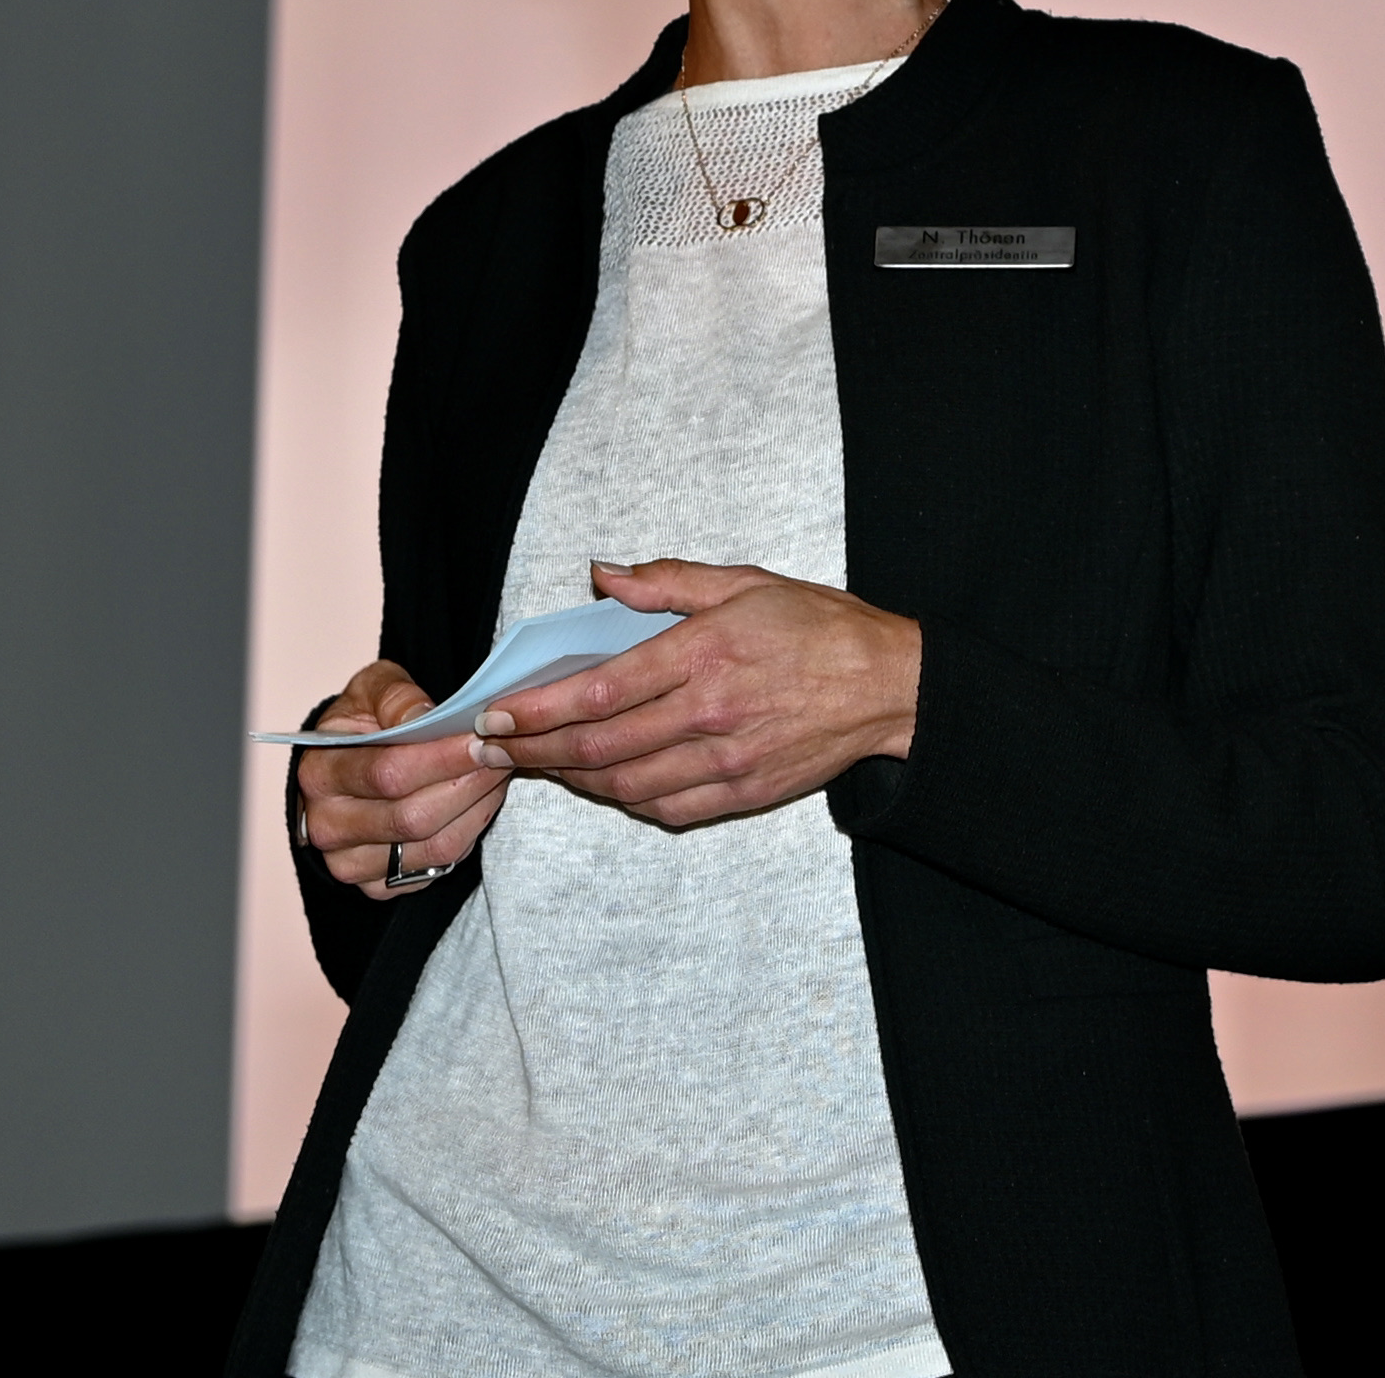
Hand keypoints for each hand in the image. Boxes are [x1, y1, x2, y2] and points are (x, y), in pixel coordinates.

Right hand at [295, 660, 513, 900]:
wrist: (350, 764)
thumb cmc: (365, 723)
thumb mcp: (373, 690)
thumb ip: (396, 696)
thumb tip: (425, 716)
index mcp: (320, 774)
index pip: (388, 774)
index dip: (442, 759)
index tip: (481, 738)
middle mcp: (328, 827)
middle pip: (413, 817)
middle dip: (469, 783)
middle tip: (501, 753)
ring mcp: (350, 863)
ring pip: (433, 846)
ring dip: (478, 808)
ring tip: (498, 771)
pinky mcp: (378, 886)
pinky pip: (438, 863)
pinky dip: (471, 831)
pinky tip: (482, 799)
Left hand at [476, 559, 923, 831]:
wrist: (888, 685)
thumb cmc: (818, 626)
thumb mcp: (745, 582)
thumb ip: (667, 581)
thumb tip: (602, 576)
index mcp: (705, 653)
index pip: (599, 691)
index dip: (538, 709)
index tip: (499, 713)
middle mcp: (710, 713)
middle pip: (599, 748)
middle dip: (535, 751)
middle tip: (496, 747)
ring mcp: (727, 760)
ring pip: (625, 785)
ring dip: (572, 780)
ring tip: (540, 764)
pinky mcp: (743, 793)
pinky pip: (666, 808)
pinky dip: (624, 800)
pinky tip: (605, 784)